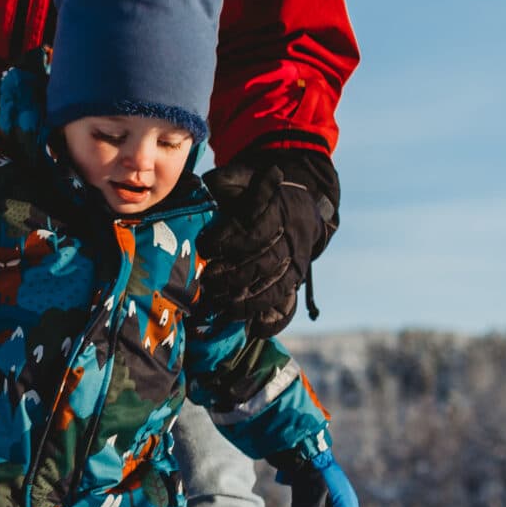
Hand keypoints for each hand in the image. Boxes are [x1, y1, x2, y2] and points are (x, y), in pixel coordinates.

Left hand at [198, 148, 339, 337]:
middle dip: (233, 274)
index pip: (255, 228)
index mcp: (279, 209)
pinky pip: (288, 305)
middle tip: (206, 281)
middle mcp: (291, 238)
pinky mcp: (295, 281)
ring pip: (275, 286)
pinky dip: (271, 321)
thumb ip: (226, 181)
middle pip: (264, 261)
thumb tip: (207, 186)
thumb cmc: (257, 192)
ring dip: (247, 300)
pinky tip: (251, 329)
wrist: (300, 205)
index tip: (206, 246)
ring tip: (219, 307)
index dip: (229, 240)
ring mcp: (295, 262)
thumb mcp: (243, 177)